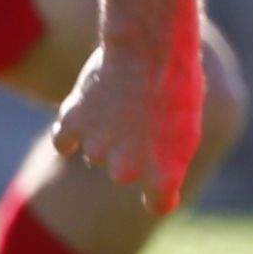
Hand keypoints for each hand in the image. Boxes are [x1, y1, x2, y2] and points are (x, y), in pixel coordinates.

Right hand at [51, 34, 201, 209]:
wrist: (150, 49)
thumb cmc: (177, 84)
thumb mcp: (189, 127)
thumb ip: (167, 158)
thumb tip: (147, 171)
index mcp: (163, 174)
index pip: (157, 204)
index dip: (159, 196)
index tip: (159, 188)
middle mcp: (126, 170)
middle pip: (123, 172)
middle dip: (129, 152)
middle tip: (141, 120)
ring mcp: (97, 149)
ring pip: (96, 151)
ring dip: (104, 133)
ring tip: (121, 100)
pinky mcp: (72, 125)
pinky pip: (63, 141)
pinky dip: (69, 134)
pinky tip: (82, 117)